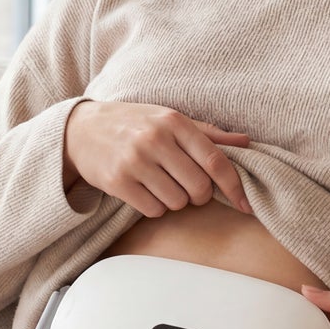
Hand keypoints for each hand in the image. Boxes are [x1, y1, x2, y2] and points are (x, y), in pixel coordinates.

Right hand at [64, 100, 254, 216]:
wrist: (82, 129)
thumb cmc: (134, 124)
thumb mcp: (169, 119)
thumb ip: (208, 134)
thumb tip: (247, 142)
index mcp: (174, 121)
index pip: (214, 160)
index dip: (234, 186)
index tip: (245, 204)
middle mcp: (155, 139)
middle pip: (198, 188)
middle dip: (199, 196)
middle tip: (187, 188)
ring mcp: (135, 161)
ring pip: (177, 202)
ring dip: (174, 201)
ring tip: (161, 185)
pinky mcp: (118, 181)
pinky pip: (153, 210)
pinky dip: (155, 207)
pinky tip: (145, 192)